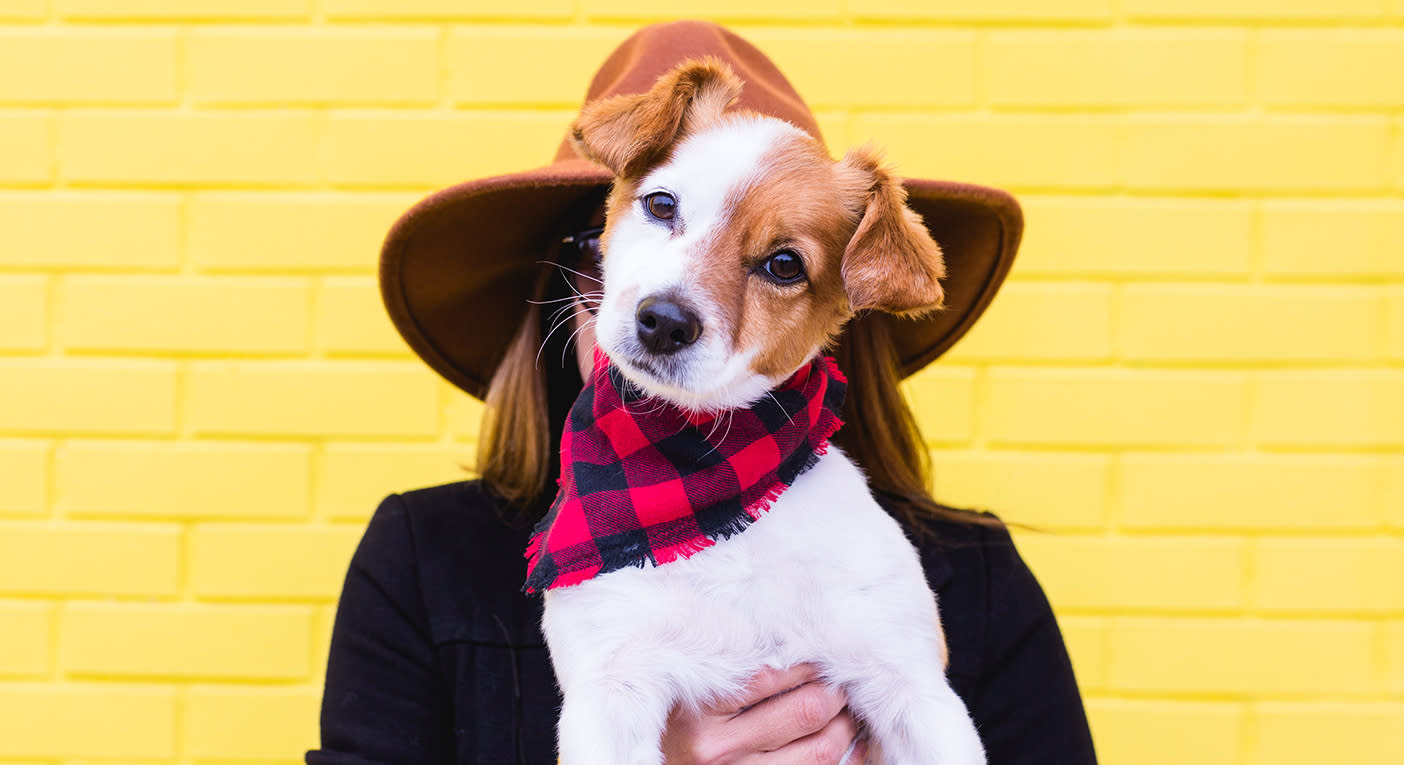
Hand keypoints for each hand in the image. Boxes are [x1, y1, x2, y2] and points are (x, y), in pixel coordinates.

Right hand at [660, 664, 867, 763]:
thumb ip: (722, 653)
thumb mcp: (680, 680)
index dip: (808, 658)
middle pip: (807, 709)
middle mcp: (717, 748)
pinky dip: (848, 757)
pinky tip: (851, 741)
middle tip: (840, 674)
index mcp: (698, 709)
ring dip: (846, 723)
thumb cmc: (668, 715)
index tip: (820, 648)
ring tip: (845, 705)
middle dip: (835, 688)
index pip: (772, 673)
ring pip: (822, 748)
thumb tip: (780, 620)